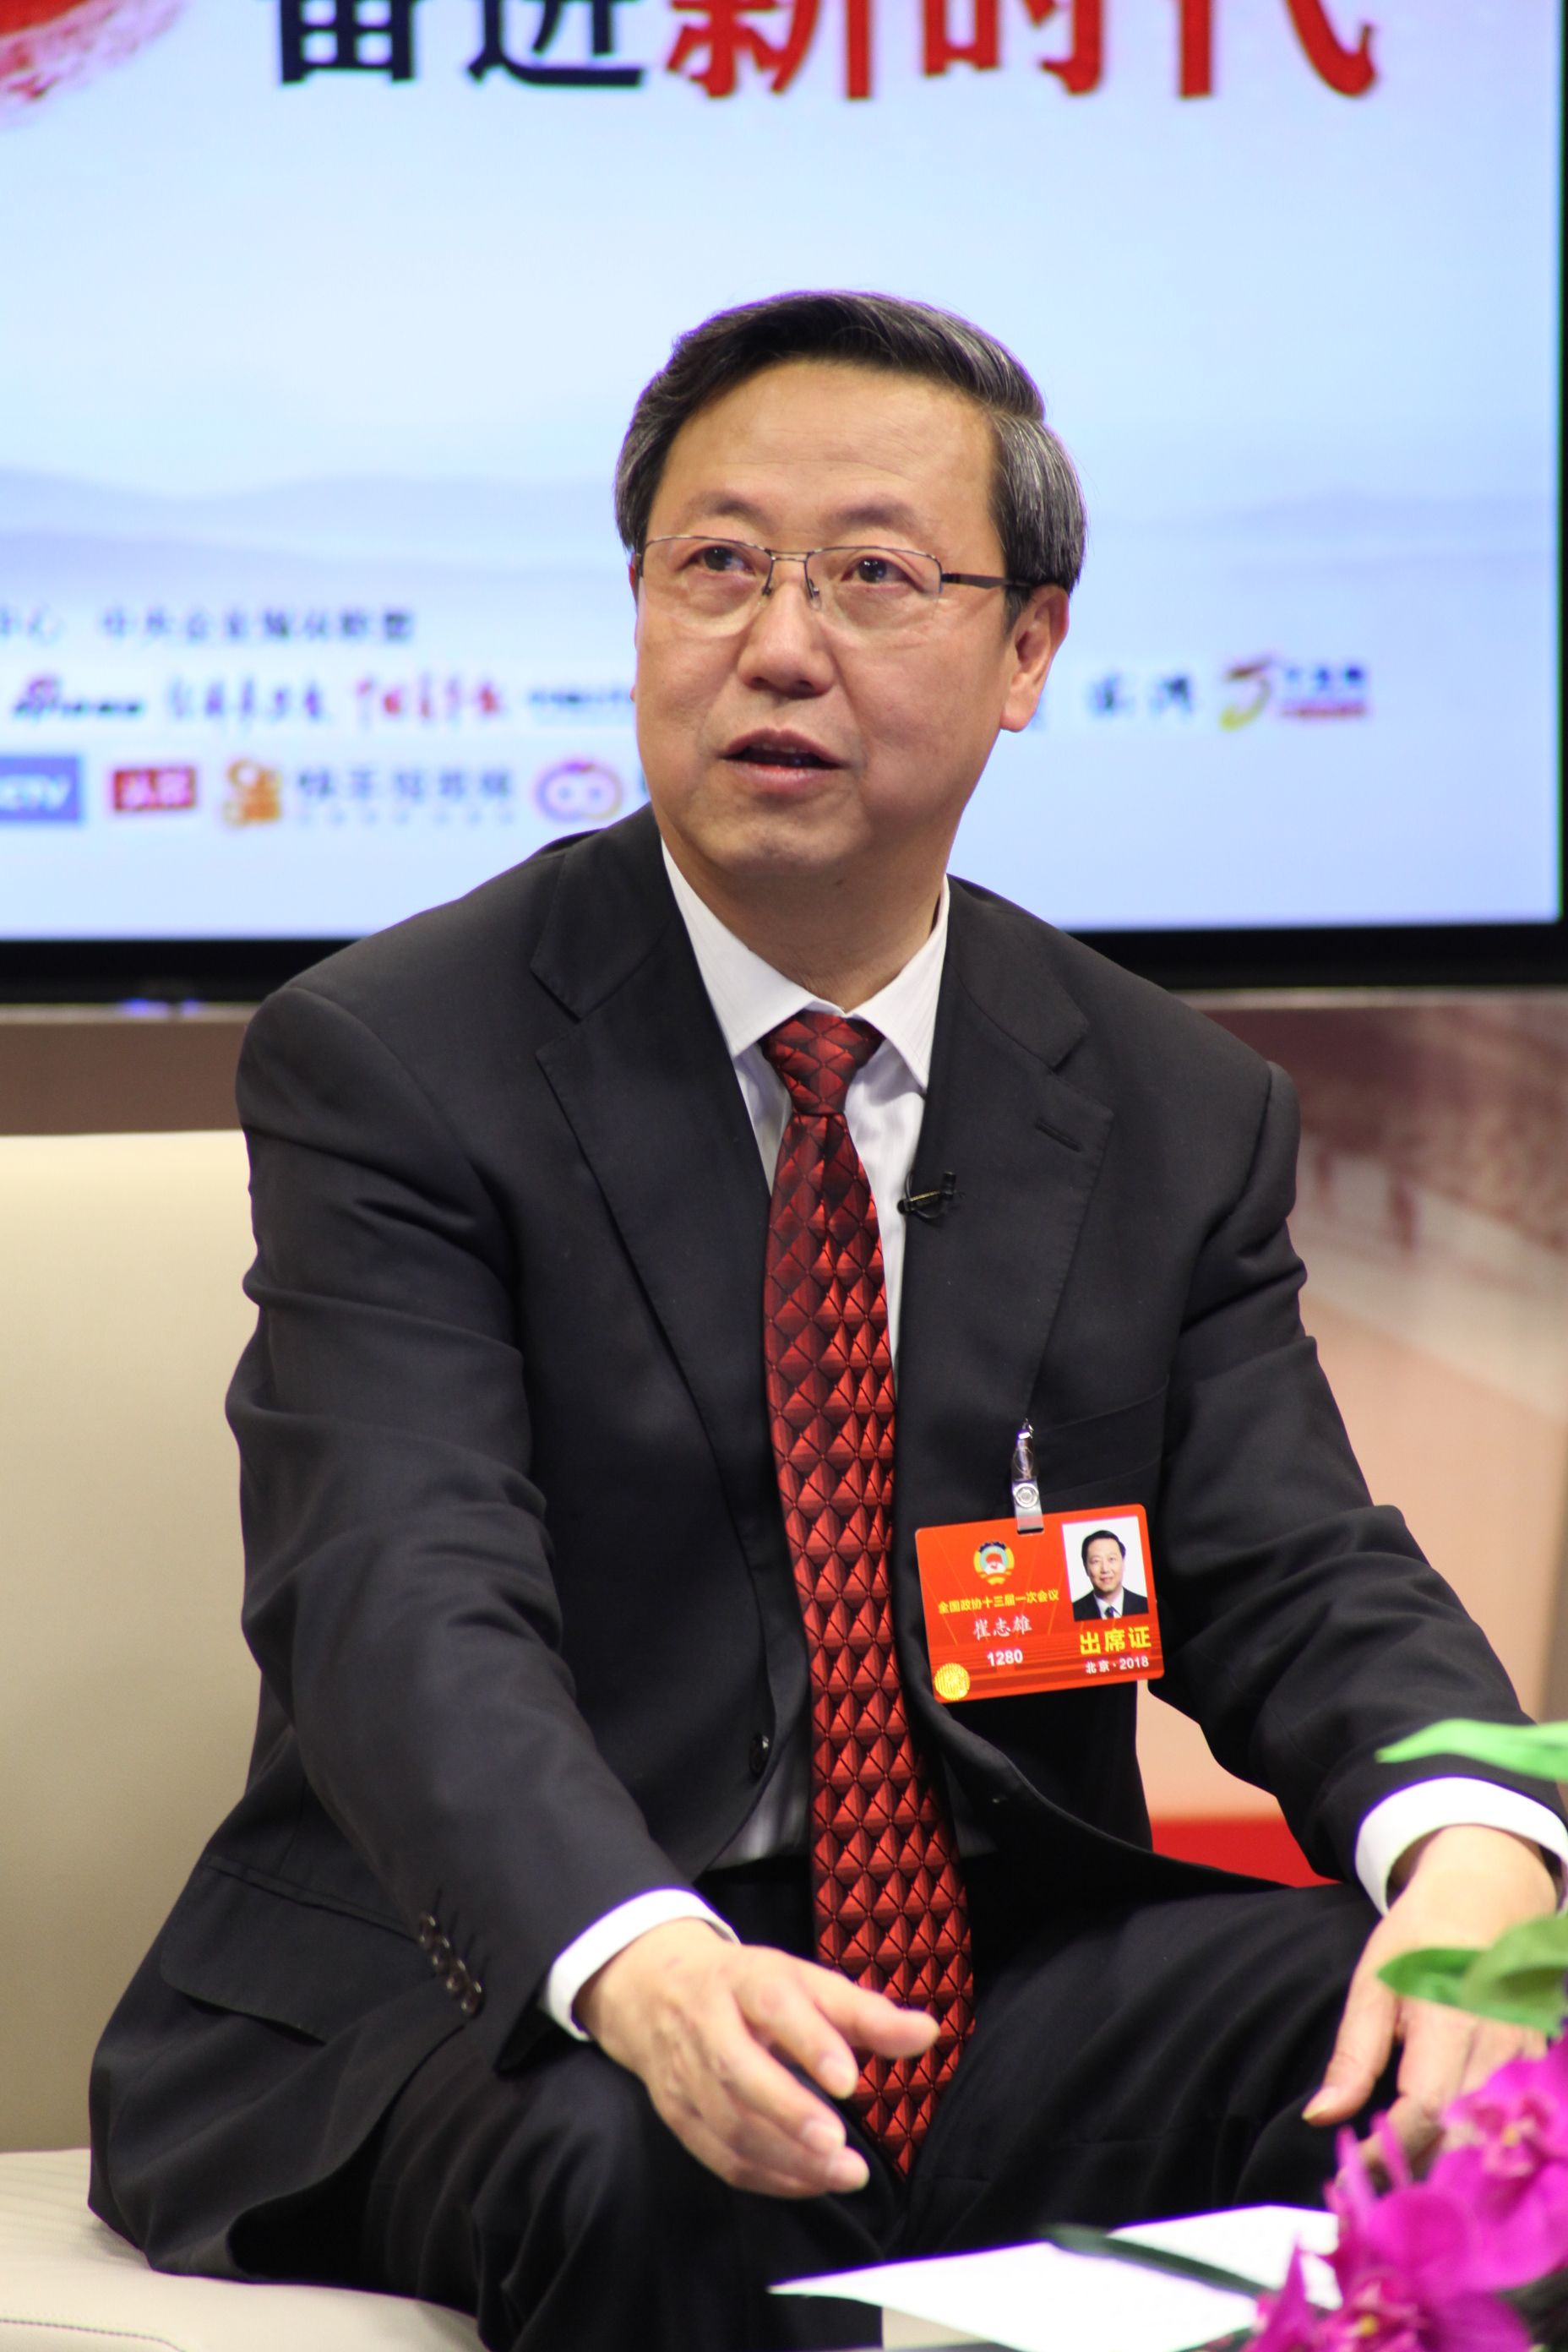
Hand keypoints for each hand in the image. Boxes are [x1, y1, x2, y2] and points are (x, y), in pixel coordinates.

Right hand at [574, 1918, 938, 2197]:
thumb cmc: (750, 1988)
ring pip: (728, 2121)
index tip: (849, 2080)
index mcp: (744, 1979)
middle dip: (788, 2110)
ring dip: (787, 2156)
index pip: (774, 2003)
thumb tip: (928, 2033)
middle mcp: (708, 2024)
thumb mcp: (806, 1983)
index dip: (810, 2041)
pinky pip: (719, 2155)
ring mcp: (685, 2072)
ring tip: (846, 2173)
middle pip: (738, 2068)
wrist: (658, 1991)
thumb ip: (866, 2013)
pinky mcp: (678, 2114)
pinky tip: (810, 2181)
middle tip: (837, 2143)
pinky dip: (767, 2176)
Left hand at [1304, 1824, 1557, 2165]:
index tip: (1354, 2167)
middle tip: (1378, 2184)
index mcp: (1448, 2019)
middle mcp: (1497, 2043)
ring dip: (1452, 2162)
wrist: (1482, 1900)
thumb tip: (1321, 2117)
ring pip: (1495, 2136)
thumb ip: (1353, 2056)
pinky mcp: (1540, 2063)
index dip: (1389, 2149)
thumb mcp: (1372, 1985)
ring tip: (1409, 2175)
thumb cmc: (1418, 1940)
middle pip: (1465, 2136)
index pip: (1424, 2110)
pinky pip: (1516, 2120)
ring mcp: (1527, 2055)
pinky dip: (1483, 2143)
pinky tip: (1451, 2151)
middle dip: (1421, 2168)